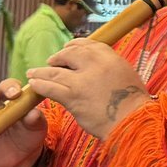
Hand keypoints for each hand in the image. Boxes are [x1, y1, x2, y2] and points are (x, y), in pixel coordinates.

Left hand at [25, 40, 150, 139]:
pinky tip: (34, 85)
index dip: (74, 45)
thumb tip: (96, 65)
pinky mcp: (73, 97)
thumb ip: (110, 67)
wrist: (133, 121)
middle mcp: (95, 65)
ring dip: (42, 72)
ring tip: (33, 73)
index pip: (88, 44)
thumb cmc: (133, 103)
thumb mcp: (126, 74)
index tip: (68, 48)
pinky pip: (50, 88)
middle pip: (69, 54)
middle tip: (50, 61)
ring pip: (55, 71)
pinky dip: (40, 86)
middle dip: (58, 57)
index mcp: (110, 58)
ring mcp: (82, 80)